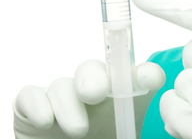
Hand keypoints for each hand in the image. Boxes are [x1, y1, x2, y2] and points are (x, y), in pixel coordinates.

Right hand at [13, 60, 164, 138]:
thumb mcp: (122, 136)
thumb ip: (131, 128)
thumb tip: (142, 112)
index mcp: (120, 97)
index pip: (137, 77)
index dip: (145, 75)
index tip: (152, 80)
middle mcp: (92, 89)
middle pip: (93, 69)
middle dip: (95, 78)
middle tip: (97, 95)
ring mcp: (60, 95)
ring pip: (63, 84)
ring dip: (69, 104)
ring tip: (78, 130)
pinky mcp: (30, 105)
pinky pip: (31, 95)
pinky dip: (38, 104)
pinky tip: (45, 121)